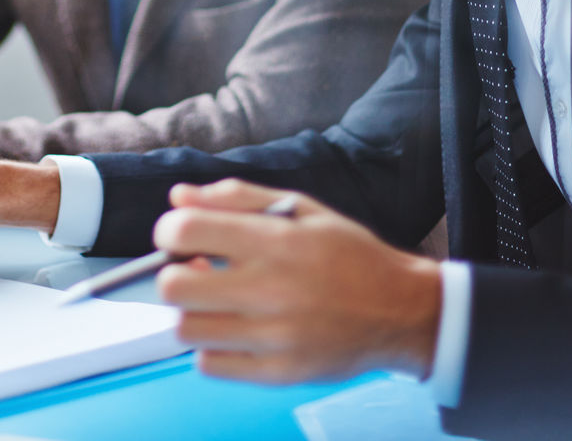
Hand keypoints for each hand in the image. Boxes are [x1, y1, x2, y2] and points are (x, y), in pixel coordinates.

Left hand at [154, 180, 441, 385]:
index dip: (169, 232)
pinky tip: (233, 332)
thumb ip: (236, 198)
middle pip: (174, 287)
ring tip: (216, 304)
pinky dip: (211, 349)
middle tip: (197, 273)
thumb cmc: (350, 255)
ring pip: (187, 330)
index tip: (181, 238)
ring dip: (192, 314)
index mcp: (276, 240)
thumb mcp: (301, 209)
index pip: (185, 232)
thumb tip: (178, 198)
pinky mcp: (279, 373)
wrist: (403, 310)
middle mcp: (272, 289)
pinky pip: (210, 365)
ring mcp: (275, 336)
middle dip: (174, 276)